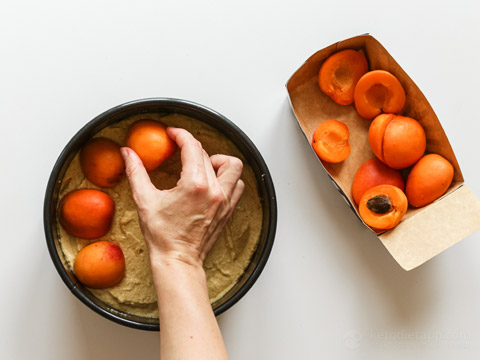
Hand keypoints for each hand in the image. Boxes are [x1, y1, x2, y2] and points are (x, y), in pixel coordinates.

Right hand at [120, 127, 244, 268]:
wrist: (178, 260)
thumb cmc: (162, 235)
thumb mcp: (145, 200)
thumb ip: (136, 172)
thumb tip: (127, 153)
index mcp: (195, 184)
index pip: (192, 147)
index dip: (181, 135)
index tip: (172, 133)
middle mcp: (214, 190)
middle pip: (208, 155)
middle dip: (191, 148)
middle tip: (179, 151)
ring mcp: (225, 200)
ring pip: (233, 166)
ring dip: (218, 161)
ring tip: (203, 166)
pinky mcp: (229, 210)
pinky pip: (237, 185)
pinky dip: (228, 178)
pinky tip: (213, 183)